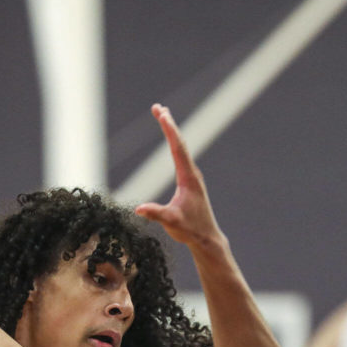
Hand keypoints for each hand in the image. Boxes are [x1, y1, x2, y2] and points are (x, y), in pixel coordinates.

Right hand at [135, 104, 228, 254]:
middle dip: (169, 124)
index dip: (170, 130)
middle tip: (158, 107)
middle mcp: (192, 174)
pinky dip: (174, 144)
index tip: (162, 114)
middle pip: (180, 143)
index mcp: (188, 178)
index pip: (177, 148)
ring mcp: (192, 177)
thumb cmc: (190, 230)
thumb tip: (139, 208)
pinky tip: (172, 143)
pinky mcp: (190, 183)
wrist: (207, 238)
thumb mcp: (171, 222)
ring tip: (164, 116)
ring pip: (181, 148)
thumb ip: (156, 214)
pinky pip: (181, 157)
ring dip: (172, 132)